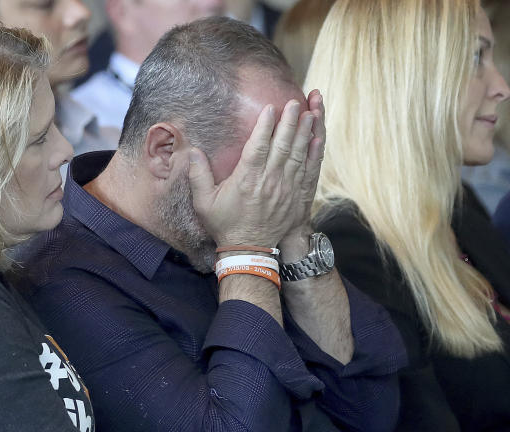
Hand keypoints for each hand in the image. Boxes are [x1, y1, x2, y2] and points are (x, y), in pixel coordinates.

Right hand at [188, 94, 324, 247]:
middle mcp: (269, 182)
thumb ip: (198, 175)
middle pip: (282, 145)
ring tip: (308, 112)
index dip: (265, 125)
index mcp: (247, 180)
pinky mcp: (297, 197)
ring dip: (303, 132)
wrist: (249, 250)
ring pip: (298, 154)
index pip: (258, 146)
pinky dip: (314, 153)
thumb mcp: (204, 203)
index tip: (270, 108)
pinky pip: (309, 171)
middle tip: (293, 102)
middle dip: (288, 121)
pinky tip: (316, 138)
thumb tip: (192, 151)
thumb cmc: (225, 225)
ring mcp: (286, 189)